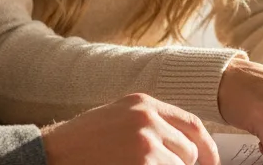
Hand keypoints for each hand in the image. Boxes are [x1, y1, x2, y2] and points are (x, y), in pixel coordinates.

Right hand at [42, 93, 218, 164]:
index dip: (207, 148)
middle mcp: (148, 119)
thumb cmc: (82, 143)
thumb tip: (187, 148)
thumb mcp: (118, 119)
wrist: (51, 154)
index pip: (192, 125)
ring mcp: (145, 143)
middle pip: (189, 151)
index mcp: (144, 104)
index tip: (211, 164)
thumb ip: (151, 125)